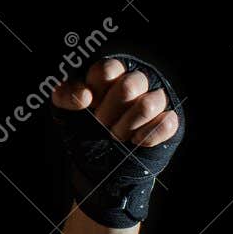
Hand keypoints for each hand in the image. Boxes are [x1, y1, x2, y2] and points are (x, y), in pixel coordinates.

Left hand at [50, 53, 183, 227]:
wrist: (99, 164)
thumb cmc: (82, 130)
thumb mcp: (65, 112)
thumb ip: (64, 96)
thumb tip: (84, 96)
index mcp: (108, 76)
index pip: (108, 69)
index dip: (97, 90)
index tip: (88, 106)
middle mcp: (134, 83)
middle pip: (129, 85)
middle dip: (109, 112)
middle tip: (100, 125)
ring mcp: (154, 101)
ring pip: (149, 104)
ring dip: (127, 126)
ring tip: (115, 137)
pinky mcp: (168, 122)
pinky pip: (167, 123)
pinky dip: (148, 136)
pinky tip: (135, 142)